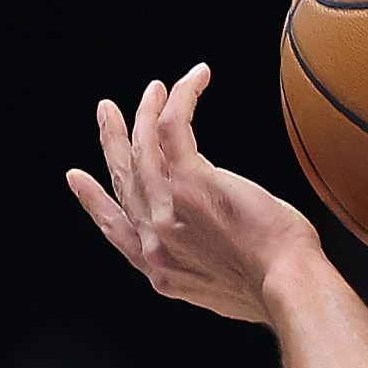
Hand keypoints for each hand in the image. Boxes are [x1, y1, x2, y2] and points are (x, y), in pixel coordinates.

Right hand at [66, 66, 322, 324]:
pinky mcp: (192, 180)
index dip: (95, 203)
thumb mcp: (231, 288)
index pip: (118, 231)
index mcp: (163, 271)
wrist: (288, 287)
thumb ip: (211, 265)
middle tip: (107, 114)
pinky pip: (175, 126)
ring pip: (145, 149)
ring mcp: (169, 208)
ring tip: (153, 91)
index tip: (79, 179)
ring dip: (146, 114)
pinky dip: (181, 98)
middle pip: (125, 180)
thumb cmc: (279, 288)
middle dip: (113, 143)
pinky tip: (193, 79)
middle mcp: (156, 240)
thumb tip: (226, 244)